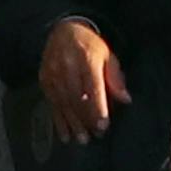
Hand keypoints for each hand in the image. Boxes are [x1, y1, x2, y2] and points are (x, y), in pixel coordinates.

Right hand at [39, 19, 130, 143]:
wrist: (63, 30)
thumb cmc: (91, 46)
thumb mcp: (108, 56)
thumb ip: (116, 78)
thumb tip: (126, 99)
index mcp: (86, 59)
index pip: (92, 87)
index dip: (98, 107)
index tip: (103, 124)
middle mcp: (66, 66)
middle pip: (76, 98)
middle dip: (86, 119)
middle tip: (96, 135)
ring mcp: (52, 73)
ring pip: (63, 103)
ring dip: (73, 123)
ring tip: (82, 139)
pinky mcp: (44, 80)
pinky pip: (52, 104)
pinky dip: (58, 121)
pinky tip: (64, 135)